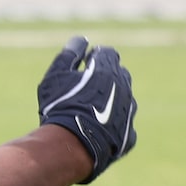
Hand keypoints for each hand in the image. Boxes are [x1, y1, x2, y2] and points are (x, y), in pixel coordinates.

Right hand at [37, 35, 135, 182]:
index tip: (84, 63)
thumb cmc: (61, 107)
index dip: (95, 56)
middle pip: (120, 74)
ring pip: (124, 99)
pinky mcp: (129, 134)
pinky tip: (97, 130)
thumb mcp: (56, 77)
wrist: (73, 145)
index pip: (108, 54)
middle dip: (106, 76)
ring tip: (90, 110)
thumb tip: (80, 41)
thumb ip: (69, 56)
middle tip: (85, 86)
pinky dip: (113, 125)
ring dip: (111, 100)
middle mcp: (124, 87)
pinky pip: (123, 124)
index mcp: (108, 70)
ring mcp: (129, 111)